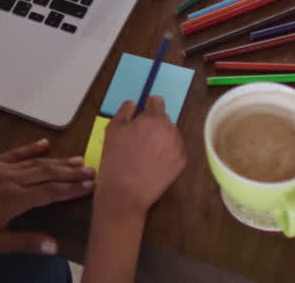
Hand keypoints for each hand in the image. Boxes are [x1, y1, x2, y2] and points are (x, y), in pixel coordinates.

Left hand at [0, 139, 93, 253]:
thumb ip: (24, 242)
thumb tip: (53, 247)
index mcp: (14, 200)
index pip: (50, 192)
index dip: (72, 189)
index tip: (91, 186)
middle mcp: (11, 180)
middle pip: (48, 173)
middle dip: (71, 172)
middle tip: (92, 170)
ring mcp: (0, 169)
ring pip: (35, 162)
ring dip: (58, 161)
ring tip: (78, 159)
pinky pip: (15, 153)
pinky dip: (31, 148)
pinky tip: (44, 144)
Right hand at [95, 97, 186, 218]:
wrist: (125, 193)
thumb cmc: (116, 160)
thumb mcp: (112, 129)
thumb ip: (124, 111)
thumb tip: (133, 104)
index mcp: (153, 118)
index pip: (157, 101)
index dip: (148, 106)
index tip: (142, 114)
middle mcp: (170, 130)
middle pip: (164, 119)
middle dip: (154, 124)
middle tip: (139, 138)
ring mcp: (178, 147)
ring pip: (171, 135)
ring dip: (161, 138)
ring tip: (146, 153)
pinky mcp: (181, 163)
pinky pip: (175, 150)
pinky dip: (167, 153)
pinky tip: (153, 162)